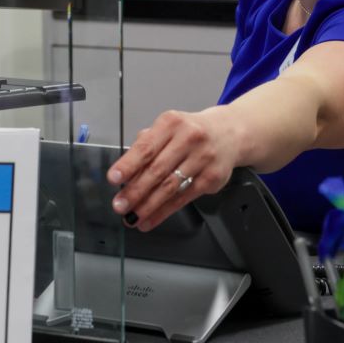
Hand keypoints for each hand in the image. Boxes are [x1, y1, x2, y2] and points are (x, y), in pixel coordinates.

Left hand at [106, 107, 241, 230]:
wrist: (229, 133)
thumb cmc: (191, 132)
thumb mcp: (168, 128)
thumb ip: (147, 146)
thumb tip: (126, 174)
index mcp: (172, 123)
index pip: (146, 147)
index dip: (128, 165)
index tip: (114, 178)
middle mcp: (189, 139)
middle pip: (157, 170)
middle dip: (135, 191)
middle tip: (120, 205)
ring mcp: (203, 159)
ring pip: (170, 187)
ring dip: (148, 205)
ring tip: (132, 216)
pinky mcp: (212, 178)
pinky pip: (183, 198)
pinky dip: (164, 211)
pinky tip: (151, 218)